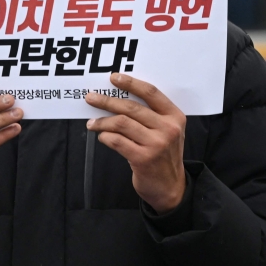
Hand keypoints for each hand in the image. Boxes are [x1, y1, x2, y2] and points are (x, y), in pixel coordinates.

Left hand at [85, 73, 186, 213]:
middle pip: (131, 107)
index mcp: (174, 116)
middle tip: (91, 98)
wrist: (171, 187)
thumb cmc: (163, 156)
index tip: (113, 78)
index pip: (151, 93)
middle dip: (107, 101)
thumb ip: (150, 115)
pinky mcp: (143, 158)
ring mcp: (156, 144)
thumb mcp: (166, 131)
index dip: (131, 83)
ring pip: (121, 123)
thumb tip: (117, 98)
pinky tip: (101, 137)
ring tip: (92, 123)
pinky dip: (105, 137)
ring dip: (102, 121)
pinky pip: (116, 141)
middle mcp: (168, 128)